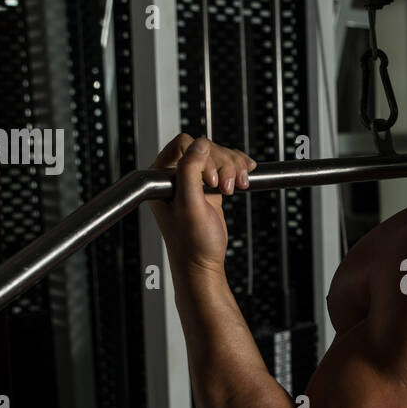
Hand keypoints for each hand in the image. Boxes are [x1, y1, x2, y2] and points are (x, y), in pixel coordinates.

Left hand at [146, 134, 257, 276]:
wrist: (203, 263)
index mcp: (161, 178)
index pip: (183, 144)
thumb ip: (190, 171)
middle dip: (223, 163)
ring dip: (234, 166)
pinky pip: (226, 165)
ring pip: (219, 155)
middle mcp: (175, 175)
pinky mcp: (208, 186)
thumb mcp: (190, 205)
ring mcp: (193, 180)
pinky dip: (238, 168)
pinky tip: (246, 176)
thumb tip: (199, 145)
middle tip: (227, 187)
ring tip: (238, 185)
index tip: (210, 180)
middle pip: (206, 148)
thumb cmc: (192, 243)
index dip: (203, 157)